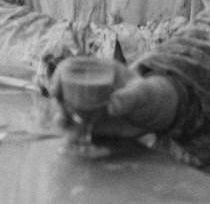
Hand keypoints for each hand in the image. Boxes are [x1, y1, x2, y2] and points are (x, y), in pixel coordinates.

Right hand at [49, 63, 178, 137]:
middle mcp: (88, 87)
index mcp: (97, 70)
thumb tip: (111, 107)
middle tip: (62, 119)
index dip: (59, 76)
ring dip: (63, 124)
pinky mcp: (91, 122)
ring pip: (67, 112)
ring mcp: (88, 105)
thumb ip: (129, 98)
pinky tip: (80, 143)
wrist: (154, 114)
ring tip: (70, 135)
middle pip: (63, 92)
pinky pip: (76, 128)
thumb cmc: (149, 96)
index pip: (70, 67)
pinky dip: (75, 136)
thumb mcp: (142, 94)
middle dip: (58, 106)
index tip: (56, 92)